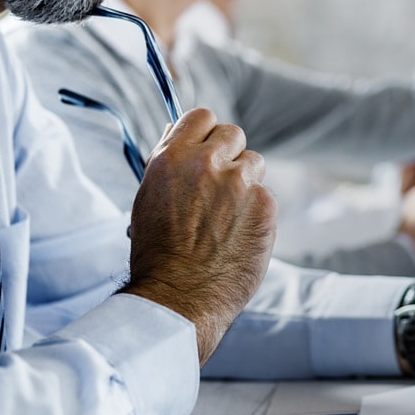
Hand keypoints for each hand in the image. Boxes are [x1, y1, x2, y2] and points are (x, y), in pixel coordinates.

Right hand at [122, 108, 276, 363]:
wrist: (179, 298)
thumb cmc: (158, 252)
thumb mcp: (150, 197)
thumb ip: (170, 162)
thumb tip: (179, 129)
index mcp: (172, 157)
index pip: (202, 116)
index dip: (206, 132)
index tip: (206, 149)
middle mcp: (207, 162)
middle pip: (233, 133)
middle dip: (229, 154)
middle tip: (219, 185)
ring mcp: (239, 182)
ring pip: (254, 162)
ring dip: (245, 182)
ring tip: (226, 217)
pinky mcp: (264, 203)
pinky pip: (264, 194)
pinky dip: (256, 211)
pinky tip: (238, 235)